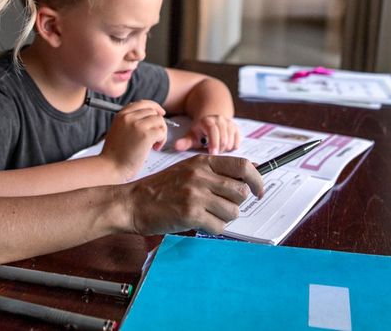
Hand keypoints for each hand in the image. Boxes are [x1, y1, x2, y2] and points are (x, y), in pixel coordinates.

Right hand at [100, 100, 167, 180]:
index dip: (154, 107)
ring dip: (161, 132)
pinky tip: (154, 148)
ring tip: (154, 144)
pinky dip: (162, 141)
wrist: (111, 167)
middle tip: (156, 136)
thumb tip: (151, 115)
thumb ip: (131, 121)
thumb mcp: (119, 130)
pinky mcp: (145, 135)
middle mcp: (129, 117)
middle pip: (153, 111)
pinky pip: (162, 132)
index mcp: (121, 115)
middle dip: (159, 123)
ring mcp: (137, 125)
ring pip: (160, 120)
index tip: (160, 114)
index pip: (143, 103)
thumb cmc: (116, 153)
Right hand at [124, 155, 264, 235]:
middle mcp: (201, 175)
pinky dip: (213, 229)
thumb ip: (212, 172)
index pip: (243, 166)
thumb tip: (245, 175)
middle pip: (241, 192)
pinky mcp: (191, 214)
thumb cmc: (159, 189)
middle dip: (236, 204)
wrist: (132, 202)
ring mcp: (196, 194)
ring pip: (232, 211)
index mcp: (202, 162)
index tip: (258, 191)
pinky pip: (218, 226)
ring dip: (224, 218)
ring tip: (206, 215)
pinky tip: (199, 224)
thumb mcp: (187, 170)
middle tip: (223, 207)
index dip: (256, 180)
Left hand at [174, 115, 240, 154]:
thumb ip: (185, 142)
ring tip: (218, 149)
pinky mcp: (236, 127)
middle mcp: (220, 120)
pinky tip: (226, 148)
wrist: (211, 121)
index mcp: (207, 121)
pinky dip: (233, 147)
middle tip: (214, 154)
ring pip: (231, 139)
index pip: (213, 131)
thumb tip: (176, 146)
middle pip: (224, 137)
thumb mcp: (191, 136)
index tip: (213, 154)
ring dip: (226, 148)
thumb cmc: (200, 132)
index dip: (214, 143)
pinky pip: (238, 140)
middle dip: (219, 148)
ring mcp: (229, 123)